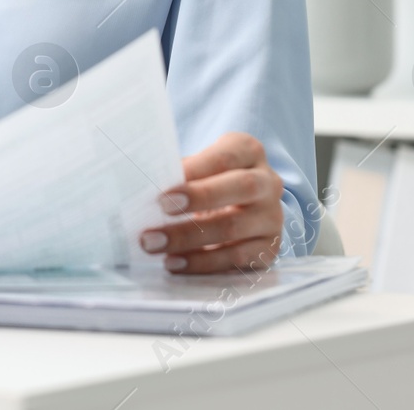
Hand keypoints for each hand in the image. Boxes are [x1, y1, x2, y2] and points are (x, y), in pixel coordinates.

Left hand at [138, 131, 283, 273]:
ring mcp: (272, 217)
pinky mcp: (269, 248)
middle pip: (241, 187)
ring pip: (234, 227)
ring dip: (189, 238)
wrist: (240, 207)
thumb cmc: (209, 180)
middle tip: (160, 209)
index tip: (164, 187)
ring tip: (154, 244)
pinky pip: (237, 258)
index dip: (195, 171)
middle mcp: (268, 182)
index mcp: (249, 152)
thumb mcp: (199, 167)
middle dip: (198, 198)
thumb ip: (180, 172)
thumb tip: (141, 185)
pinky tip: (175, 263)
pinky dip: (202, 262)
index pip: (224, 158)